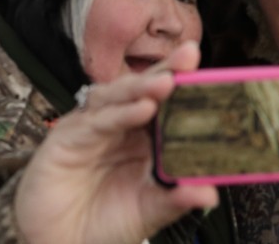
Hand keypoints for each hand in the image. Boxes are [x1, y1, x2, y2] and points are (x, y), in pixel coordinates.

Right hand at [14, 42, 217, 243]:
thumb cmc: (104, 223)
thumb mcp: (148, 212)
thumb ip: (176, 200)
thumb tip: (211, 194)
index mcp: (142, 136)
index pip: (164, 100)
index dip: (182, 81)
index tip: (204, 65)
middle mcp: (118, 126)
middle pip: (142, 89)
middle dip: (165, 70)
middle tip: (189, 56)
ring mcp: (91, 128)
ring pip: (117, 97)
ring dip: (141, 87)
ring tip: (167, 82)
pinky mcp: (66, 139)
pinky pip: (95, 122)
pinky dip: (118, 114)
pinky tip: (141, 109)